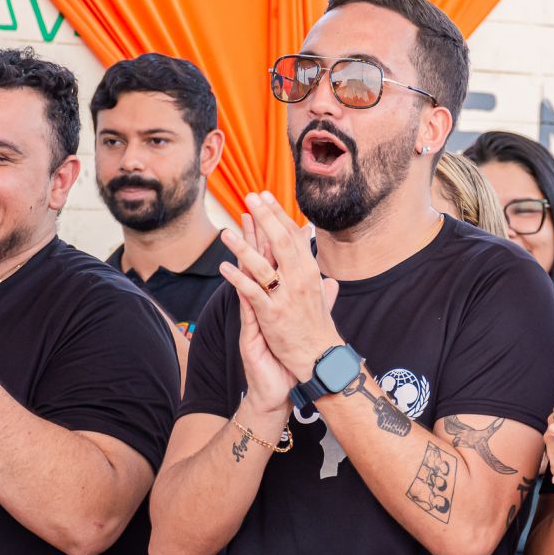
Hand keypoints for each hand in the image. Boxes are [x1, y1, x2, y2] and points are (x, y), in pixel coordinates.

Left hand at [219, 191, 341, 381]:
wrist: (320, 358)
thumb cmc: (318, 328)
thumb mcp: (321, 300)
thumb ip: (321, 285)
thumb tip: (328, 277)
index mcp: (310, 273)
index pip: (294, 236)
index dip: (278, 215)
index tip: (266, 196)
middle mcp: (300, 281)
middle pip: (282, 242)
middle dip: (265, 217)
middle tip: (250, 196)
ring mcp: (286, 298)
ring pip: (263, 266)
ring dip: (243, 247)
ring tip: (226, 232)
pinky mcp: (273, 315)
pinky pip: (252, 293)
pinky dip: (238, 279)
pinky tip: (224, 268)